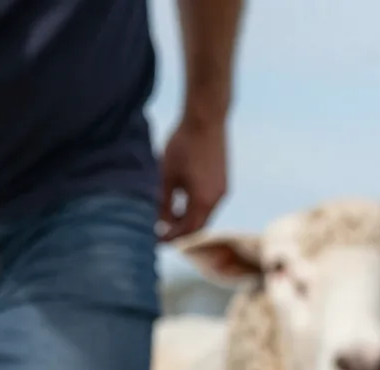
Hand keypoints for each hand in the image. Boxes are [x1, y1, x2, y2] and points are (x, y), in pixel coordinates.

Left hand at [157, 115, 228, 241]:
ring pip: (204, 215)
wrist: (206, 118)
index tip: (155, 240)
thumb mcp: (166, 176)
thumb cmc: (183, 145)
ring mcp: (223, 189)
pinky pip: (209, 203)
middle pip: (197, 226)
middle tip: (161, 233)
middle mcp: (217, 199)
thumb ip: (163, 202)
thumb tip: (159, 223)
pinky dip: (195, 208)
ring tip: (168, 218)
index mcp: (202, 201)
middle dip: (179, 232)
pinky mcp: (223, 180)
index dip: (170, 238)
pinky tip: (181, 201)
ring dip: (187, 219)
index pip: (186, 231)